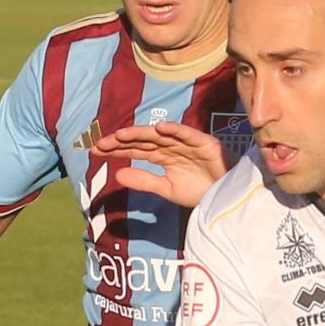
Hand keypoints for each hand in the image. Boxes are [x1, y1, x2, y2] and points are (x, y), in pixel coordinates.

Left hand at [92, 122, 227, 209]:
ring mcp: (187, 143)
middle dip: (123, 141)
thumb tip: (118, 176)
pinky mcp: (204, 143)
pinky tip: (159, 128)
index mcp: (163, 156)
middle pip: (144, 140)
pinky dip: (175, 131)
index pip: (136, 150)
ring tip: (122, 134)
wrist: (228, 197)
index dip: (117, 149)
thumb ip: (145, 182)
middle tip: (101, 143)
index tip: (96, 150)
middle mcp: (172, 146)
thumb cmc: (202, 191)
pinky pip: (188, 135)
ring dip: (142, 133)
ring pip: (161, 136)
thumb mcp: (168, 189)